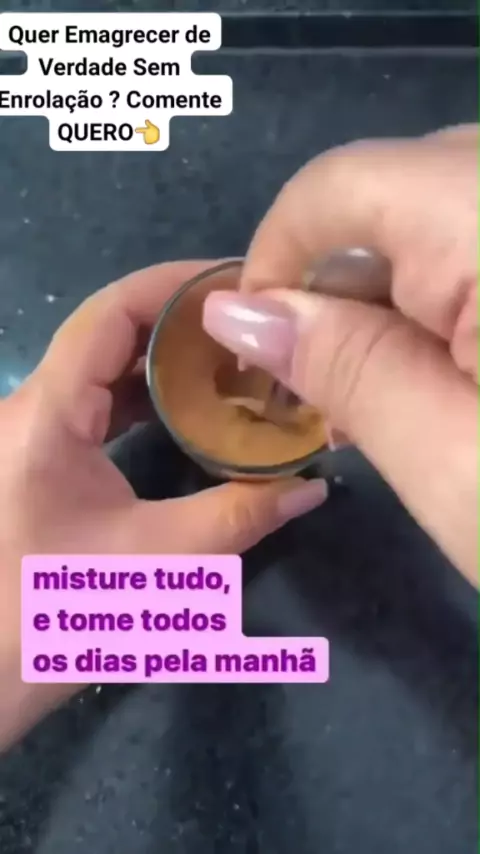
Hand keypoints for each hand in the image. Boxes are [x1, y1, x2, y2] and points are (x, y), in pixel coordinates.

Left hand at [0, 260, 327, 749]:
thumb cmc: (55, 619)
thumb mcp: (158, 565)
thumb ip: (239, 517)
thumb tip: (315, 485)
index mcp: (46, 415)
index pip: (110, 313)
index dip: (176, 285)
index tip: (243, 285)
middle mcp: (32, 406)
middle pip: (111, 332)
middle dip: (185, 323)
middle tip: (260, 326)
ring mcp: (34, 431)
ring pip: (105, 368)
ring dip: (170, 360)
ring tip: (241, 359)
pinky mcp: (42, 456)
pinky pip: (98, 404)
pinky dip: (149, 397)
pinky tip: (197, 407)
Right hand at [202, 125, 477, 585]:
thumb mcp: (452, 461)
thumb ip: (344, 367)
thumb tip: (235, 313)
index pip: (342, 185)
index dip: (274, 257)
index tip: (251, 345)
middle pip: (393, 193)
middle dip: (335, 283)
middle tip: (318, 385)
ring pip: (441, 216)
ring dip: (392, 296)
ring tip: (378, 397)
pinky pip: (479, 246)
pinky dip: (446, 299)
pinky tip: (440, 375)